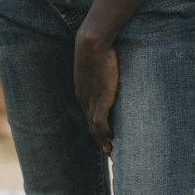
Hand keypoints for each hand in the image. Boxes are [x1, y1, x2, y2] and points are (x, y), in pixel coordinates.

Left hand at [74, 30, 118, 153]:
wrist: (91, 44)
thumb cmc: (96, 46)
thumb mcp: (97, 59)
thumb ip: (102, 64)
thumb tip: (111, 60)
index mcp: (83, 92)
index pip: (89, 115)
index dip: (96, 127)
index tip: (102, 136)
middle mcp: (84, 100)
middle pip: (90, 125)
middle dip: (98, 139)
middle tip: (107, 150)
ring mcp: (91, 100)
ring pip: (94, 128)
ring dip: (102, 140)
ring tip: (110, 150)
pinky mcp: (100, 99)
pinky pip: (99, 122)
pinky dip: (104, 133)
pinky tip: (111, 139)